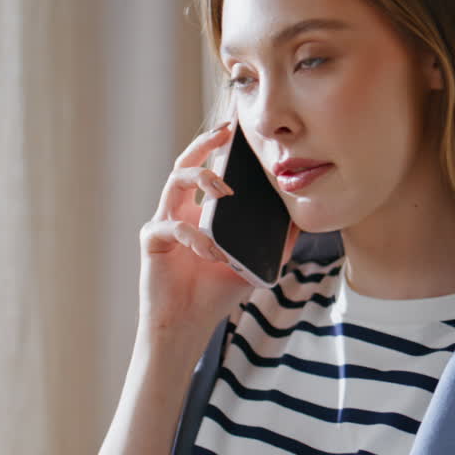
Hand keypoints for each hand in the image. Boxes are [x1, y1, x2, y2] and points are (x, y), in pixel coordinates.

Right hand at [137, 122, 295, 357]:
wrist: (187, 326)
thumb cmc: (214, 295)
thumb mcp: (252, 265)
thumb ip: (274, 244)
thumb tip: (302, 221)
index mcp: (200, 213)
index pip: (209, 170)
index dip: (220, 148)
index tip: (240, 129)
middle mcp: (179, 211)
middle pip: (186, 163)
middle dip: (206, 143)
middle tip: (227, 131)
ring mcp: (163, 222)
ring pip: (174, 182)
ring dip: (201, 178)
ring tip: (225, 189)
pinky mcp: (152, 241)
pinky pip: (173, 228)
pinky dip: (196, 237)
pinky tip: (212, 252)